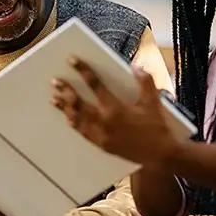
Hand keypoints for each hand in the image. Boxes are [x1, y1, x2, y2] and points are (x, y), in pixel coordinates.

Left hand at [52, 58, 180, 167]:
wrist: (161, 155)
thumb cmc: (158, 127)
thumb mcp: (154, 102)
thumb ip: (145, 82)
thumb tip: (136, 66)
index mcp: (116, 108)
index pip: (95, 85)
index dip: (83, 71)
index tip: (72, 60)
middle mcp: (104, 122)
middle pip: (79, 104)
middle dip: (66, 91)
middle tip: (55, 82)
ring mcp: (101, 135)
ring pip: (78, 119)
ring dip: (65, 108)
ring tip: (54, 99)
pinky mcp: (102, 145)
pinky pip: (83, 133)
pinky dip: (75, 124)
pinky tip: (69, 119)